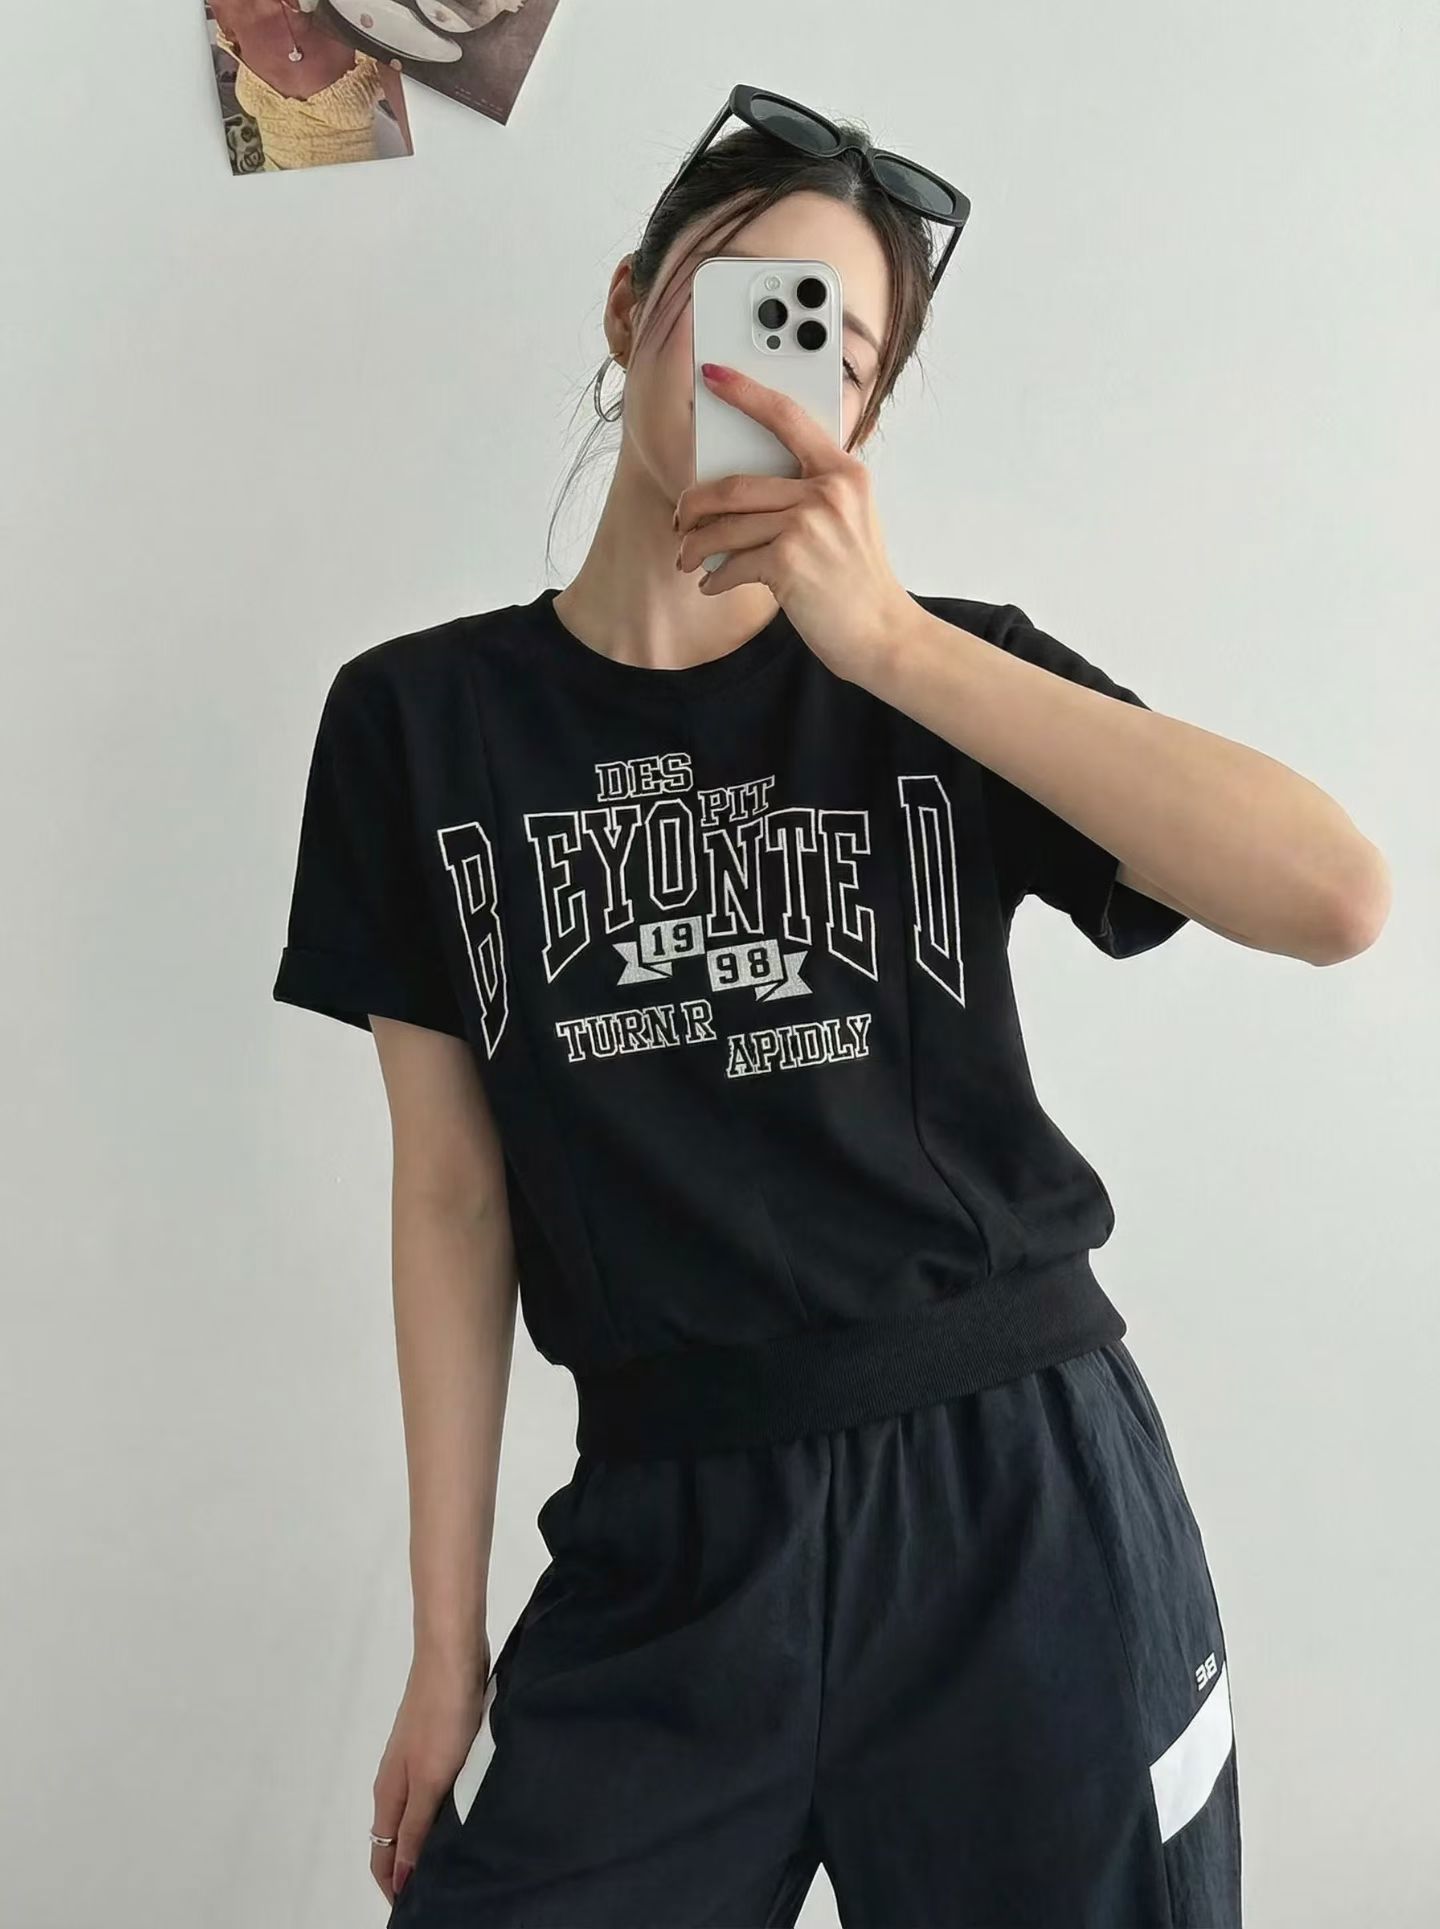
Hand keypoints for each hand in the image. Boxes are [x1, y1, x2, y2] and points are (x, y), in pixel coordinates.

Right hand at [370, 1643, 490, 1905]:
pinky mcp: (440, 1743)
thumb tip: (401, 1877)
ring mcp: (418, 1760)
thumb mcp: (431, 1778)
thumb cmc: (442, 1715)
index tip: (415, 1910)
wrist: (453, 1653)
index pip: (382, 1855)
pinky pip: (436, 1792)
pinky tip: (469, 1813)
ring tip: (459, 1861)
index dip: (394, 1887)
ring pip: (418, 1815)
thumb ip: (416, 1827)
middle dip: (411, 1870)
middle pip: (397, 1838)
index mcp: (389, 1793)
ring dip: (430, 1841)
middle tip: (444, 1890)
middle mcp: (397, 1781)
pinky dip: (445, 1812)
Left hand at [674, 362, 914, 684]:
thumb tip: (741, 485)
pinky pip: (732, 563)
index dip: (746, 392)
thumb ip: (812, 491)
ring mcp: (809, 525)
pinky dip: (715, 578)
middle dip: (695, 504)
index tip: (712, 375)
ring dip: (696, 547)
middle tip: (682, 518)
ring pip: (725, 526)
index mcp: (844, 472)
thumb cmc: (857, 580)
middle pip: (735, 484)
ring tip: (688, 559)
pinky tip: (714, 585)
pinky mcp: (790, 561)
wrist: (882, 634)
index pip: (787, 417)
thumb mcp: (849, 519)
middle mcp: (828, 491)